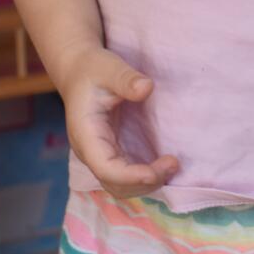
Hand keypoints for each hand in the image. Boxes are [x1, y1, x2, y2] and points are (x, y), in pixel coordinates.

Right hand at [58, 46, 178, 199]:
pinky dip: (144, 176)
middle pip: (114, 184)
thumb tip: (146, 87)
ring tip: (172, 166)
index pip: (105, 168)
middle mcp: (90, 151)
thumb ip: (126, 79)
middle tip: (173, 164)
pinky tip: (163, 165)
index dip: (131, 176)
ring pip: (120, 185)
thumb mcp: (109, 68)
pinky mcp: (110, 152)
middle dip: (144, 182)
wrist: (80, 71)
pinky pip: (125, 175)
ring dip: (146, 183)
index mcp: (86, 134)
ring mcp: (99, 154)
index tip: (156, 171)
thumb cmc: (94, 69)